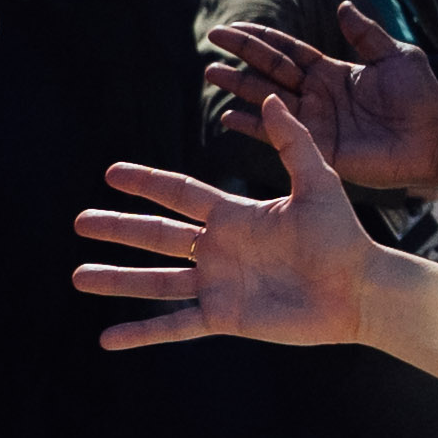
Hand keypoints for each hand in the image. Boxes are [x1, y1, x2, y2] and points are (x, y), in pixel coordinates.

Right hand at [77, 105, 390, 349]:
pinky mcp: (225, 317)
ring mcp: (218, 284)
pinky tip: (108, 339)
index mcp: (235, 215)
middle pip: (156, 235)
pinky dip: (141, 332)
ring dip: (117, 278)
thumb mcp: (317, 183)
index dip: (146, 183)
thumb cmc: (343, 236)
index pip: (179, 194)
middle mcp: (219, 249)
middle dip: (118, 227)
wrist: (359, 289)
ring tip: (77, 275)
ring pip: (156, 281)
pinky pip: (175, 326)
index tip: (111, 173)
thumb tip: (272, 97)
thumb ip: (292, 142)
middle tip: (80, 220)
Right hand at [201, 0, 437, 188]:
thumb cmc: (421, 99)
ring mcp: (314, 120)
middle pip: (270, 70)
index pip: (288, 50)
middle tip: (210, 41)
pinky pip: (277, 134)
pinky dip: (252, 126)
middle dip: (241, 56)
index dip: (261, 38)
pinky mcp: (317, 146)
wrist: (432, 141)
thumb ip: (366, 35)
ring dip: (239, 87)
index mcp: (332, 71)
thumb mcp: (396, 57)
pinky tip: (228, 117)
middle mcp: (316, 94)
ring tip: (212, 73)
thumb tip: (342, 5)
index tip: (232, 26)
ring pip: (267, 98)